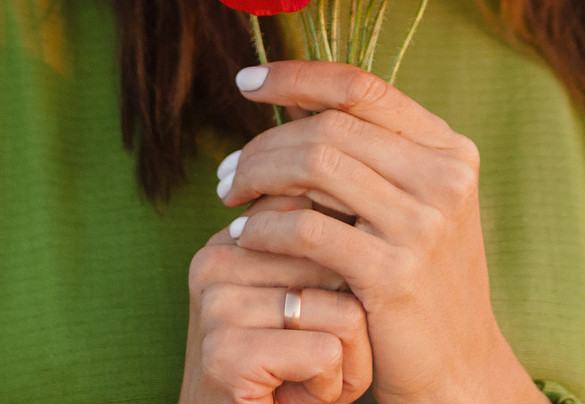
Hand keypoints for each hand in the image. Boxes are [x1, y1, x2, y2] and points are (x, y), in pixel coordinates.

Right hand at [180, 194, 373, 403]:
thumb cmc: (288, 368)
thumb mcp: (303, 299)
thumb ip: (320, 246)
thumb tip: (370, 199)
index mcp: (229, 239)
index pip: (316, 214)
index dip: (346, 268)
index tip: (320, 313)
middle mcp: (214, 263)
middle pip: (338, 263)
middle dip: (352, 317)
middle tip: (322, 354)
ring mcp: (217, 307)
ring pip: (343, 310)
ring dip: (347, 358)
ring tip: (313, 376)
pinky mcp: (227, 354)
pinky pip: (327, 352)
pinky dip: (333, 384)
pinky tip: (304, 396)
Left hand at [218, 61, 543, 403]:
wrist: (456, 366)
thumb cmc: (419, 282)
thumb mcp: (412, 206)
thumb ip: (370, 156)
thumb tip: (294, 104)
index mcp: (449, 150)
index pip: (362, 87)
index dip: (298, 76)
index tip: (247, 82)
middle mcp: (444, 177)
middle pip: (330, 125)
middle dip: (264, 143)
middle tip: (227, 173)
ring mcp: (422, 223)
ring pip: (315, 164)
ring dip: (258, 176)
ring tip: (229, 198)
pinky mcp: (393, 272)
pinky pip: (307, 229)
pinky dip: (265, 228)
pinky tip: (244, 238)